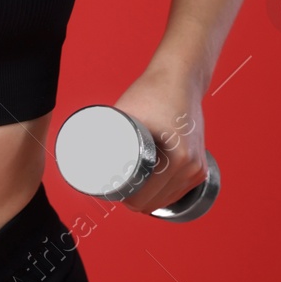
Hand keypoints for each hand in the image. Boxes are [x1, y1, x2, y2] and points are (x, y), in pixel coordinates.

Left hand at [111, 64, 209, 213]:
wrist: (181, 79)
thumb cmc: (152, 92)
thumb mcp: (124, 113)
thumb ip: (106, 131)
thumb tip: (79, 146)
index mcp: (176, 159)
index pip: (145, 199)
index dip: (125, 199)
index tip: (111, 191)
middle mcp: (190, 167)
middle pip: (156, 202)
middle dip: (135, 200)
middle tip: (116, 187)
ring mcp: (198, 167)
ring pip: (169, 199)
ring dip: (151, 199)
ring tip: (131, 188)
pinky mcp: (200, 163)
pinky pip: (181, 189)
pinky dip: (166, 193)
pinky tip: (151, 190)